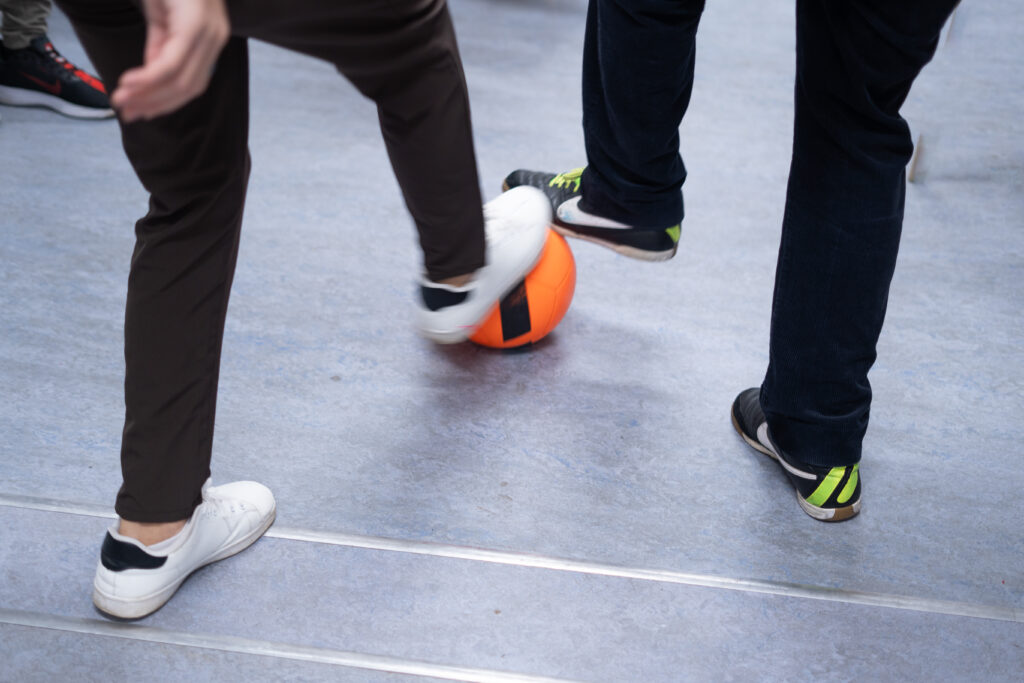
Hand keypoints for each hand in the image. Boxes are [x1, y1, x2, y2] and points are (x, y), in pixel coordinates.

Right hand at [111, 0, 230, 121]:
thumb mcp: (162, 17)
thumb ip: (160, 46)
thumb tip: (151, 76)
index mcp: (212, 39)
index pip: (193, 84)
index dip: (166, 103)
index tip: (139, 112)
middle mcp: (216, 39)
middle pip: (188, 88)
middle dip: (155, 104)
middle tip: (124, 111)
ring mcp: (208, 33)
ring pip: (181, 80)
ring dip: (148, 95)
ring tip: (121, 100)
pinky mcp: (195, 27)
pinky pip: (172, 63)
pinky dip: (150, 78)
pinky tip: (129, 83)